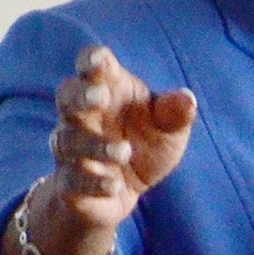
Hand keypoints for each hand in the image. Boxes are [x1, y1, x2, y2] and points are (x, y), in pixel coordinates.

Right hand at [45, 45, 195, 230]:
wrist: (123, 195)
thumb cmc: (144, 146)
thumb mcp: (168, 131)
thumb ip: (174, 115)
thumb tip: (187, 99)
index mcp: (107, 90)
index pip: (91, 64)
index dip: (92, 59)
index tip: (101, 61)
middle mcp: (82, 116)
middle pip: (66, 95)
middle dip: (80, 94)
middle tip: (100, 97)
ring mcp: (70, 149)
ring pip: (67, 139)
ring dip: (95, 145)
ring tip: (124, 152)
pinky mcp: (68, 183)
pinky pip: (70, 179)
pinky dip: (92, 181)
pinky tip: (114, 185)